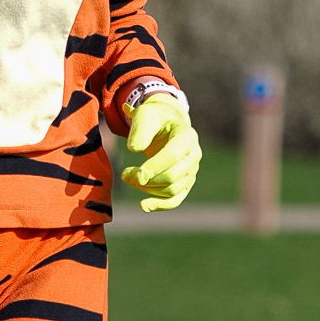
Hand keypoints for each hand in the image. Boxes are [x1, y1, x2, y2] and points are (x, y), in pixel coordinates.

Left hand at [121, 96, 200, 211]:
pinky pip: (175, 200)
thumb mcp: (144, 115)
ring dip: (147, 189)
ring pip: (172, 189)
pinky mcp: (185, 183)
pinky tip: (143, 206)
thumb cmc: (153, 119)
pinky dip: (160, 205)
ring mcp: (191, 170)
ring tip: (128, 177)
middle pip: (173, 175)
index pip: (173, 155)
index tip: (136, 174)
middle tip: (125, 174)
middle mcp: (194, 154)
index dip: (154, 166)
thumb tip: (134, 149)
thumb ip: (139, 129)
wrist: (164, 125)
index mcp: (187, 136)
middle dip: (147, 179)